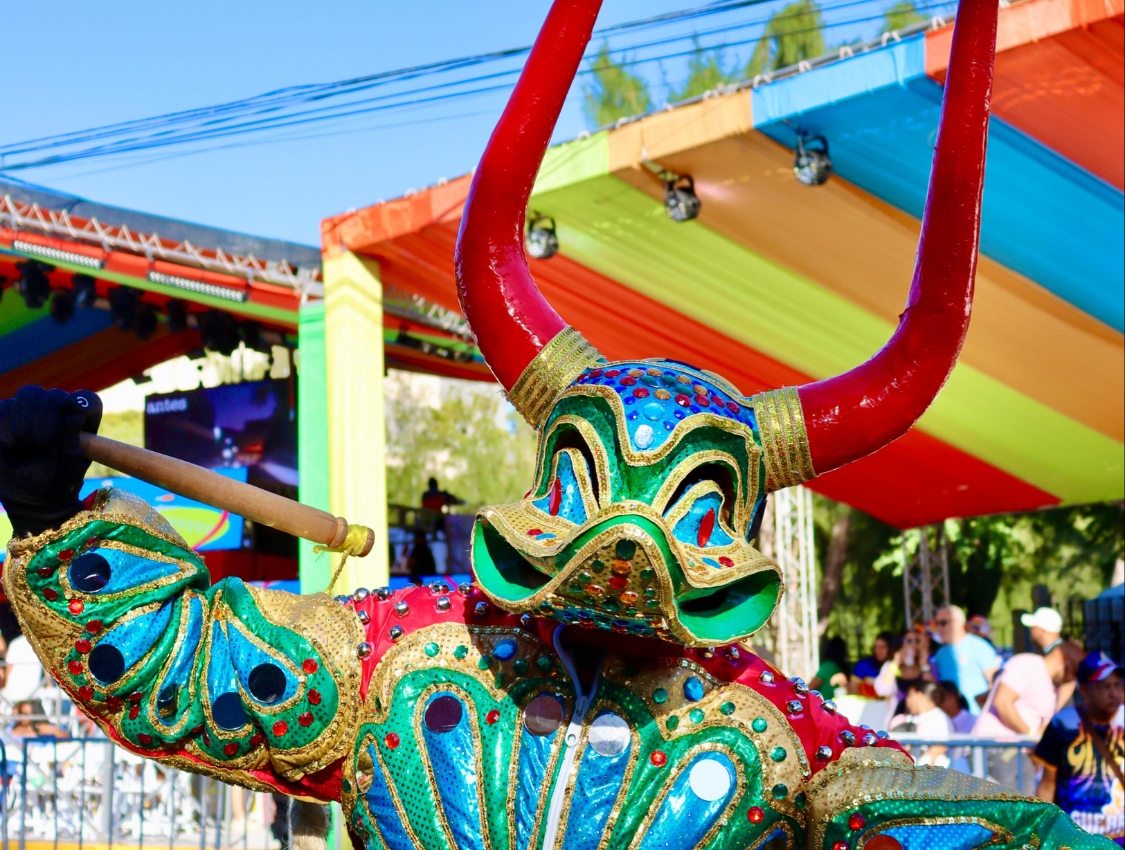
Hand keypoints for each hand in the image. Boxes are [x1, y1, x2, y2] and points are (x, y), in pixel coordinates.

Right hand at [0, 386, 101, 536]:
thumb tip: (74, 416)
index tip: (71, 410)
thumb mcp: (66, 472)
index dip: (80, 402)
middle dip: (46, 416)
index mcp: (82, 423)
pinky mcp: (6, 414)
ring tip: (24, 445)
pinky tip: (10, 445)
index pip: (87, 401)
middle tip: (40, 443)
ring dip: (24, 419)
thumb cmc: (55, 484)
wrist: (26, 498)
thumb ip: (70, 446)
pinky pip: (3, 408)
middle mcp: (59, 411)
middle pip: (54, 395)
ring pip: (28, 394)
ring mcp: (31, 410)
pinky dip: (4, 426)